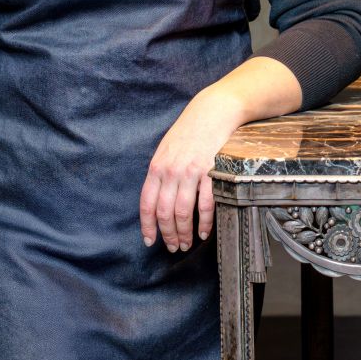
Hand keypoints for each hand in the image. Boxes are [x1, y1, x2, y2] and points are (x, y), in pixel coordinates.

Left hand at [141, 84, 246, 252]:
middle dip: (168, 234)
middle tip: (174, 247)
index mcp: (157, 167)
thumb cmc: (190, 131)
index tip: (150, 241)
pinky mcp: (210, 172)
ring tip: (187, 244)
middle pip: (165, 212)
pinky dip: (203, 222)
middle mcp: (171, 172)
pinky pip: (205, 204)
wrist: (213, 112)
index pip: (147, 204)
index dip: (147, 226)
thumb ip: (161, 173)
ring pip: (183, 212)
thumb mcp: (167, 149)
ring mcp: (191, 172)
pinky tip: (203, 232)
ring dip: (184, 233)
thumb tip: (157, 198)